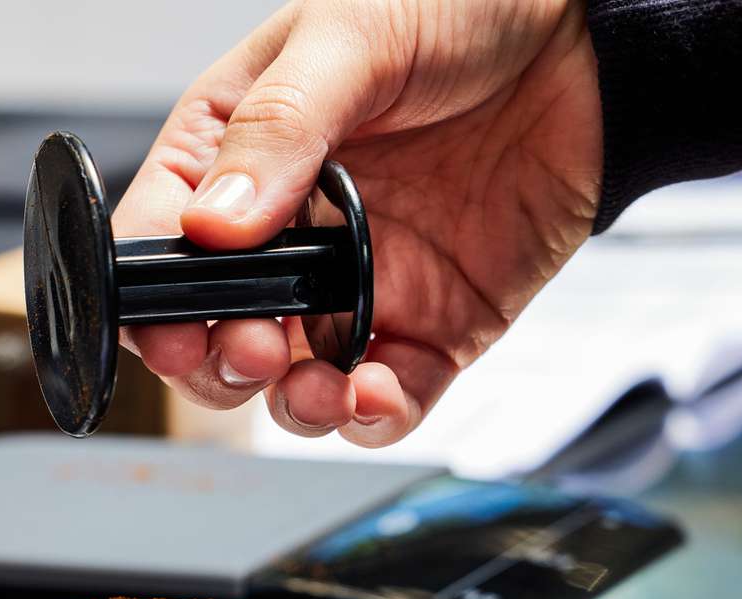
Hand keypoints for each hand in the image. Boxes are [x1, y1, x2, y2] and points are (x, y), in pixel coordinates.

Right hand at [113, 0, 600, 444]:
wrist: (590, 43)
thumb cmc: (461, 7)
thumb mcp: (351, 40)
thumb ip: (278, 130)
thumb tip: (213, 224)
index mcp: (237, 153)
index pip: (159, 241)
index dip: (150, 297)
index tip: (169, 324)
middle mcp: (289, 231)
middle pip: (214, 332)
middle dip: (217, 363)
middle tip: (249, 349)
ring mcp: (358, 284)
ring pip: (291, 381)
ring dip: (289, 403)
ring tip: (312, 386)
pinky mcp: (430, 323)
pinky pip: (386, 395)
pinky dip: (371, 416)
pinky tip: (373, 393)